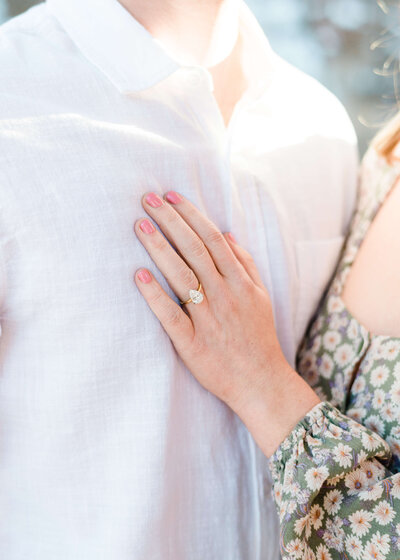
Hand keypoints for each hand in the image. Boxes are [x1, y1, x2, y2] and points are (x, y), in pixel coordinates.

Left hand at [134, 191, 319, 456]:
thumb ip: (245, 263)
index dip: (190, 215)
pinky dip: (155, 296)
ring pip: (181, 276)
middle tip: (148, 199)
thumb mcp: (261, 296)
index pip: (212, 239)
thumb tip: (227, 233)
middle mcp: (224, 295)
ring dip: (159, 248)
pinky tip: (139, 276)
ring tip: (139, 225)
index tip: (171, 196)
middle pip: (194, 250)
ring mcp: (208, 319)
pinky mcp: (192, 343)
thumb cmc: (258, 337)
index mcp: (239, 282)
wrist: (260, 382)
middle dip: (170, 221)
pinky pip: (171, 316)